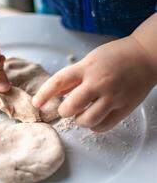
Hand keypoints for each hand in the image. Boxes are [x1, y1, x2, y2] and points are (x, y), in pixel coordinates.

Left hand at [33, 36, 156, 131]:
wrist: (146, 56)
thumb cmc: (116, 56)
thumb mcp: (90, 60)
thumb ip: (73, 77)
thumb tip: (56, 92)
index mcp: (87, 68)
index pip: (58, 82)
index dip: (44, 94)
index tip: (36, 103)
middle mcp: (98, 83)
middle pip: (71, 106)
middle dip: (63, 111)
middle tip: (66, 109)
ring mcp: (113, 96)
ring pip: (87, 120)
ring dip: (79, 120)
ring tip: (81, 114)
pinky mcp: (124, 108)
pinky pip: (103, 126)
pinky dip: (94, 126)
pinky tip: (93, 119)